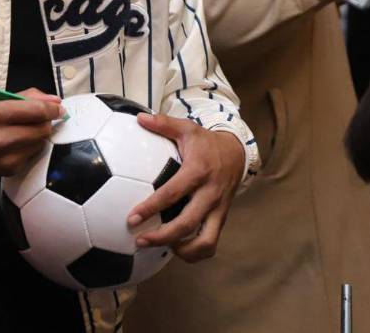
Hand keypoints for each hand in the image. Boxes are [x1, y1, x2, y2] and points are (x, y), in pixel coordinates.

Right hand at [0, 88, 62, 176]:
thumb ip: (27, 98)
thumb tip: (56, 101)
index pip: (35, 111)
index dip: (52, 109)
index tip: (58, 107)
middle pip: (41, 129)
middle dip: (45, 122)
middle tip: (39, 118)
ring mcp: (4, 158)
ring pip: (39, 144)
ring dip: (38, 135)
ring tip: (24, 131)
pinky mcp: (8, 170)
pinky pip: (31, 156)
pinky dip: (29, 148)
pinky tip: (16, 144)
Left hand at [126, 113, 244, 262]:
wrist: (238, 153)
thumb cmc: (205, 142)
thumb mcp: (187, 128)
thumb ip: (163, 124)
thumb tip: (139, 118)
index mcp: (198, 171)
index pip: (172, 193)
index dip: (151, 208)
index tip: (132, 218)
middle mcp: (210, 194)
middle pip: (188, 224)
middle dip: (163, 237)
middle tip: (140, 240)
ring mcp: (218, 209)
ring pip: (206, 241)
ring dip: (182, 250)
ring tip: (160, 249)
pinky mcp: (222, 219)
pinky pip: (211, 242)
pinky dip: (194, 251)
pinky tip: (175, 248)